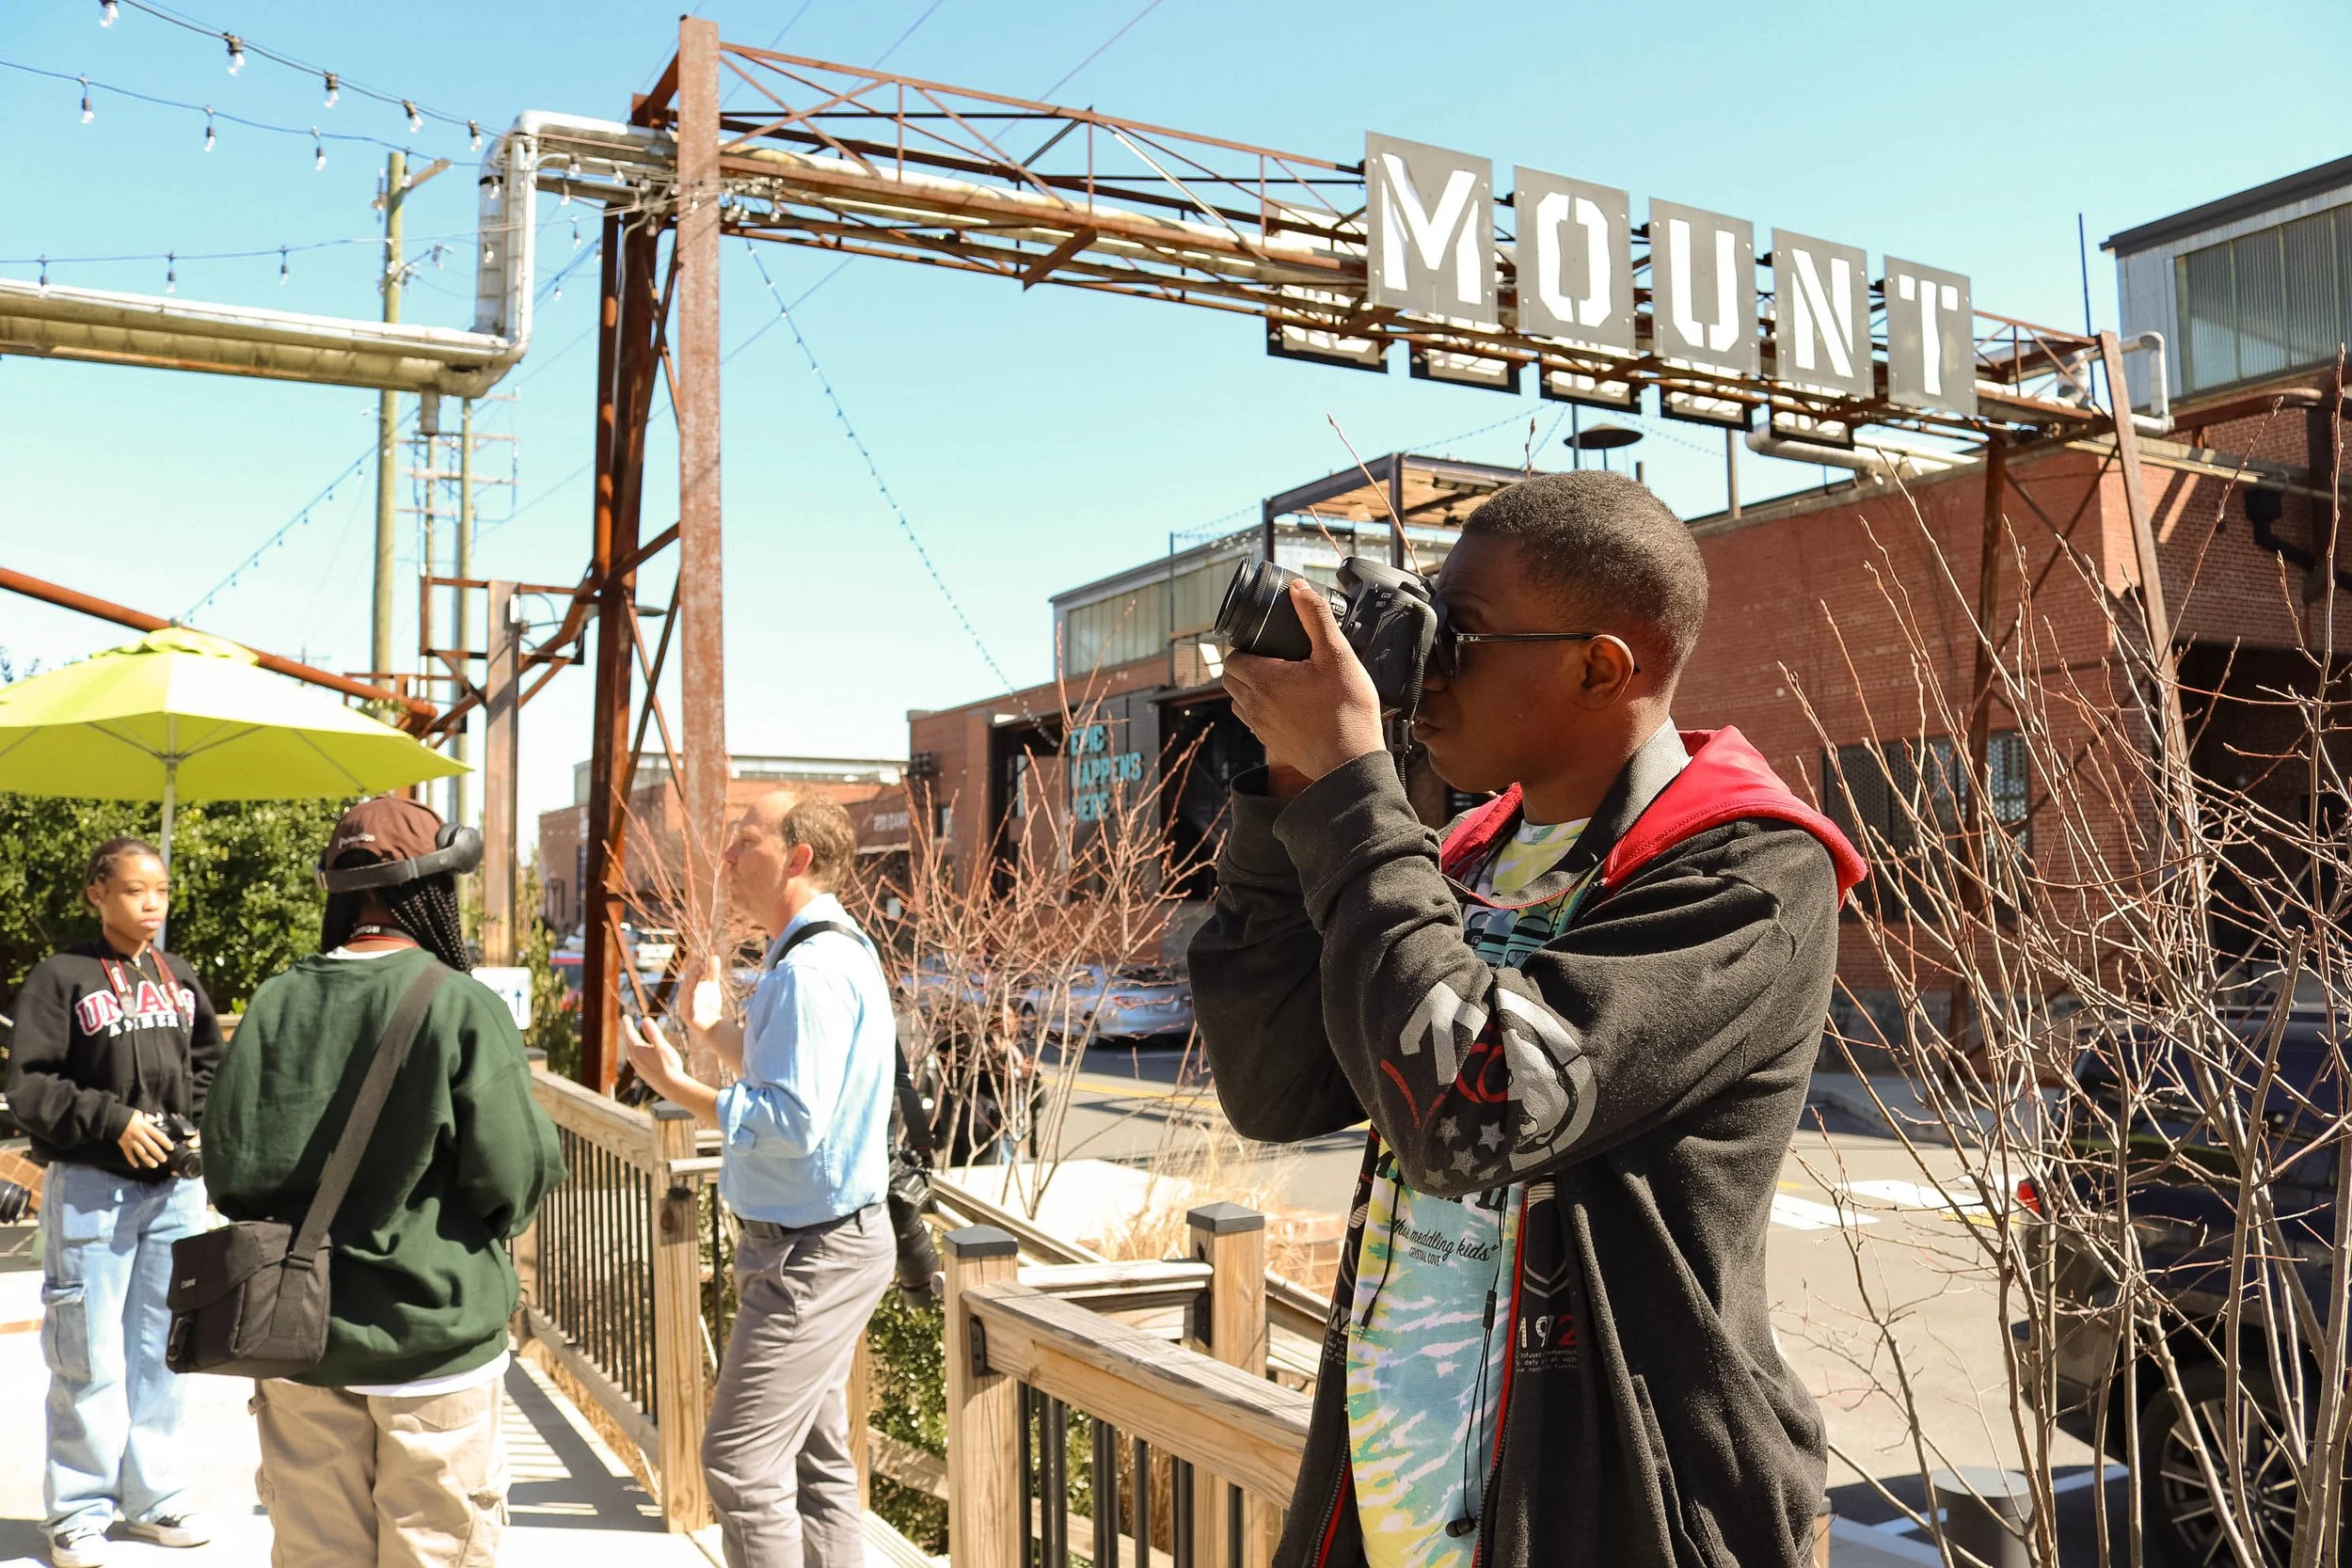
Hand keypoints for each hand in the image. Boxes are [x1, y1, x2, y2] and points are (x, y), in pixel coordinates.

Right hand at [118, 1112, 171, 1169]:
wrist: (112, 1118)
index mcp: (145, 1127)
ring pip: (140, 1153)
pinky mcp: (124, 1145)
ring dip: (148, 1160)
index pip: (158, 1135)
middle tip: (164, 1159)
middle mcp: (139, 1135)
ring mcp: (131, 1141)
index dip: (165, 1142)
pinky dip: (132, 1161)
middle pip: (150, 1146)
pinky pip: (128, 1154)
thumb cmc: (129, 1116)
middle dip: (158, 1154)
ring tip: (154, 1165)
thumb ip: (150, 1119)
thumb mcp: (141, 1115)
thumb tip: (159, 1119)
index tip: (171, 1148)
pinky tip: (137, 1166)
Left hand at [620, 1015, 685, 1095]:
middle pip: (629, 1043)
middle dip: (628, 1032)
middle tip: (627, 1024)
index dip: (627, 1024)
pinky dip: (635, 1053)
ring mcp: (638, 1068)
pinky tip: (637, 1057)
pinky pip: (635, 1060)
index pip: (630, 1034)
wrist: (672, 1087)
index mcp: (638, 1051)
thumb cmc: (669, 1065)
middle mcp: (635, 1060)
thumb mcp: (662, 1046)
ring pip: (631, 1053)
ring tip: (632, 1038)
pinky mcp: (643, 1074)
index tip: (624, 1016)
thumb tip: (644, 1019)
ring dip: (631, 1044)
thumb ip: (653, 1033)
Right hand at [689, 958, 724, 1032]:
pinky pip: (688, 1010)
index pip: (689, 975)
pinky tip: (693, 996)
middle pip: (686, 984)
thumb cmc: (709, 1005)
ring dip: (690, 986)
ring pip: (686, 996)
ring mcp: (685, 1008)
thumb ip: (712, 973)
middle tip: (698, 966)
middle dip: (691, 976)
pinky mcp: (688, 1019)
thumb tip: (714, 956)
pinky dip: (690, 1003)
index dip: (693, 966)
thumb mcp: (712, 987)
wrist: (713, 1027)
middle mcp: (684, 998)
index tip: (698, 957)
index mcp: (688, 988)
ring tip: (697, 977)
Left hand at [1220, 579, 1385, 781]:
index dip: (1244, 647)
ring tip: (1279, 679)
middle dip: (1244, 664)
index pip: (1232, 658)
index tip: (1266, 643)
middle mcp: (1256, 705)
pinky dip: (1261, 709)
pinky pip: (1254, 721)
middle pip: (1231, 679)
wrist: (1351, 763)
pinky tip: (1288, 704)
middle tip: (1272, 656)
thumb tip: (1298, 589)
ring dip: (1250, 687)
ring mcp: (1262, 728)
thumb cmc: (1346, 711)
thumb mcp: (1337, 655)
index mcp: (1264, 680)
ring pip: (1239, 701)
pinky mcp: (1273, 744)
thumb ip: (1316, 618)